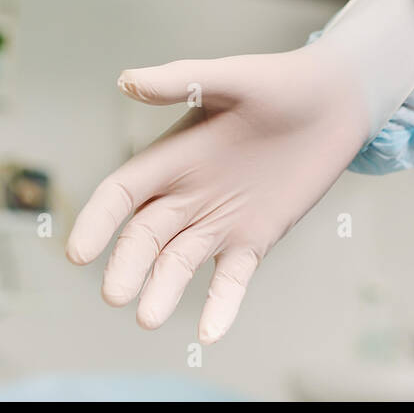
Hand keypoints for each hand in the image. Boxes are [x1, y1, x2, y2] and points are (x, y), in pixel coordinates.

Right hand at [66, 43, 370, 343]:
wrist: (334, 103)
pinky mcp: (254, 238)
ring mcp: (219, 219)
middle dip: (128, 265)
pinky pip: (231, 279)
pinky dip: (221, 306)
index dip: (98, 222)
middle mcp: (187, 193)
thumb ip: (181, 81)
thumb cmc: (279, 82)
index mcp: (172, 156)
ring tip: (149, 318)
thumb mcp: (231, 78)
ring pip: (179, 262)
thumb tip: (126, 80)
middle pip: (145, 236)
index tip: (79, 253)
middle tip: (115, 293)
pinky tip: (210, 334)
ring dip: (163, 289)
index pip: (122, 194)